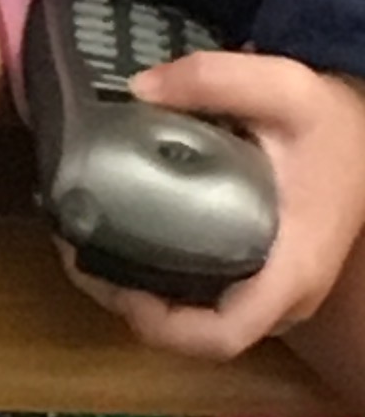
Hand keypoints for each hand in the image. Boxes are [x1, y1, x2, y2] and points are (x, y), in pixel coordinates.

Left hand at [61, 49, 364, 361]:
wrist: (364, 136)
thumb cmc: (334, 124)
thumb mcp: (287, 87)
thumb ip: (214, 79)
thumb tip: (136, 89)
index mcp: (293, 268)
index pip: (224, 336)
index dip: (161, 327)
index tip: (116, 284)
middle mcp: (286, 297)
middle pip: (200, 337)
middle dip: (131, 306)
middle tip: (79, 253)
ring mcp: (277, 295)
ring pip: (201, 324)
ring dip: (141, 297)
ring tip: (88, 248)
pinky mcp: (264, 279)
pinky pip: (208, 302)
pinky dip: (162, 284)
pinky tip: (126, 241)